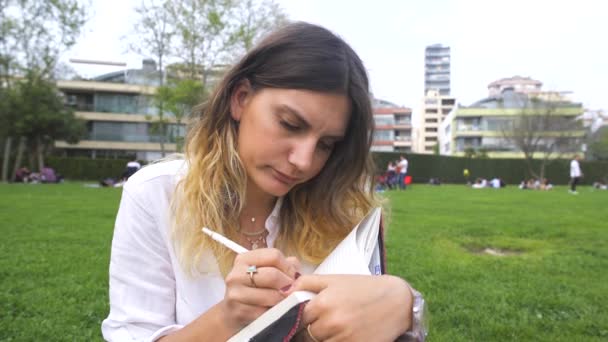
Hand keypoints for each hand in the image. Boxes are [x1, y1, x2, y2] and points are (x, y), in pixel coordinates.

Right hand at [220, 248, 299, 332]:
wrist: (233, 314)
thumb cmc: (256, 290)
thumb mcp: (267, 272)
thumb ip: (285, 266)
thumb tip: (297, 273)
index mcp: (244, 259)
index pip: (274, 255)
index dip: (288, 267)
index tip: (292, 277)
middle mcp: (236, 274)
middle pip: (273, 275)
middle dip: (288, 285)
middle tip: (292, 292)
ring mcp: (236, 294)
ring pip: (272, 296)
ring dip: (284, 301)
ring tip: (286, 302)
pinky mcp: (239, 313)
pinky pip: (267, 313)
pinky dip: (275, 314)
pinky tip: (275, 312)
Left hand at [290, 275, 412, 341]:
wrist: (397, 301)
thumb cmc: (363, 288)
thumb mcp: (334, 279)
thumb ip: (306, 283)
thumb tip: (284, 290)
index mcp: (323, 303)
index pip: (297, 317)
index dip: (301, 317)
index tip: (308, 315)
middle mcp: (331, 322)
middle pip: (306, 334)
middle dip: (311, 329)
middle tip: (325, 320)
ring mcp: (343, 338)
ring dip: (323, 338)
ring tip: (337, 326)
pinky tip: (345, 333)